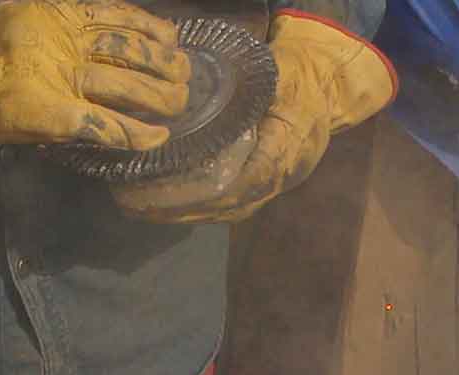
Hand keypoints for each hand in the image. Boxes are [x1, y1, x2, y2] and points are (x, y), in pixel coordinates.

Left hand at [0, 0, 192, 173]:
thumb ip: (16, 147)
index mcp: (44, 109)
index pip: (102, 124)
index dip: (135, 133)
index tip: (160, 138)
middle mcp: (58, 70)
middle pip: (122, 84)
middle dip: (159, 95)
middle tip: (183, 102)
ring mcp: (62, 35)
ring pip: (122, 47)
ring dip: (159, 60)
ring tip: (184, 69)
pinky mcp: (61, 9)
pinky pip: (109, 11)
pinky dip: (141, 21)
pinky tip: (168, 32)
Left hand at [115, 13, 393, 223]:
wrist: (326, 90)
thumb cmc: (297, 79)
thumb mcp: (276, 77)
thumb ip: (246, 93)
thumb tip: (197, 98)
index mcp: (283, 150)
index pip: (238, 183)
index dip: (196, 193)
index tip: (158, 192)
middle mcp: (276, 177)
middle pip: (222, 205)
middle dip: (175, 208)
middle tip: (132, 202)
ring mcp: (269, 187)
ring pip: (221, 211)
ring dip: (179, 213)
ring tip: (138, 207)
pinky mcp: (260, 187)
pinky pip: (225, 206)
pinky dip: (192, 208)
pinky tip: (162, 205)